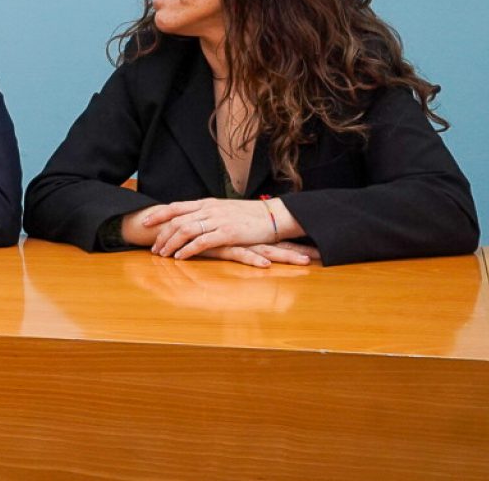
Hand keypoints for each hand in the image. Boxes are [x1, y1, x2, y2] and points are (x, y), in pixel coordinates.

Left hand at [138, 198, 291, 259]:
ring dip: (171, 243)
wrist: (274, 216)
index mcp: (207, 203)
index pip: (176, 206)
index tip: (144, 222)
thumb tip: (192, 219)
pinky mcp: (228, 233)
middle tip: (153, 247)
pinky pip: (202, 242)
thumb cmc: (250, 215)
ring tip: (162, 254)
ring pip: (186, 230)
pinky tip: (181, 257)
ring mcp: (218, 220)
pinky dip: (188, 249)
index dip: (159, 214)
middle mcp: (209, 209)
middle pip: (177, 220)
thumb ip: (207, 213)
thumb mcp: (224, 209)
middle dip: (161, 234)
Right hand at [192, 243, 317, 267]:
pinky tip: (265, 264)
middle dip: (297, 249)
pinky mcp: (219, 246)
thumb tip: (246, 252)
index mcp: (245, 236)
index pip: (274, 239)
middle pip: (276, 244)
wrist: (168, 224)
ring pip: (264, 250)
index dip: (294, 243)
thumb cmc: (192, 233)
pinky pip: (239, 254)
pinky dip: (253, 260)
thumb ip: (230, 244)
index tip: (317, 249)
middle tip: (320, 254)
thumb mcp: (215, 239)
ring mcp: (233, 241)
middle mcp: (243, 238)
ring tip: (304, 261)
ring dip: (285, 255)